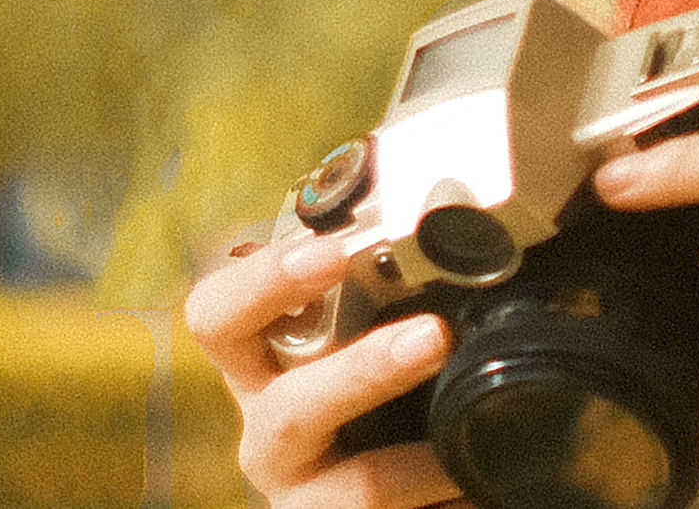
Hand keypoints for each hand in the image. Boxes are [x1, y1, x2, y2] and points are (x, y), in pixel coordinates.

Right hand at [180, 227, 466, 508]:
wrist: (366, 493)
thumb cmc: (362, 393)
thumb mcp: (350, 336)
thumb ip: (377, 286)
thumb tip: (460, 219)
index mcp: (258, 367)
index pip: (219, 316)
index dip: (264, 283)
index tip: (331, 252)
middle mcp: (270, 436)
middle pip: (290, 410)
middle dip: (362, 373)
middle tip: (434, 335)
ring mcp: (307, 498)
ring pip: (358, 488)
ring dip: (420, 464)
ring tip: (470, 446)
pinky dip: (448, 504)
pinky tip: (479, 489)